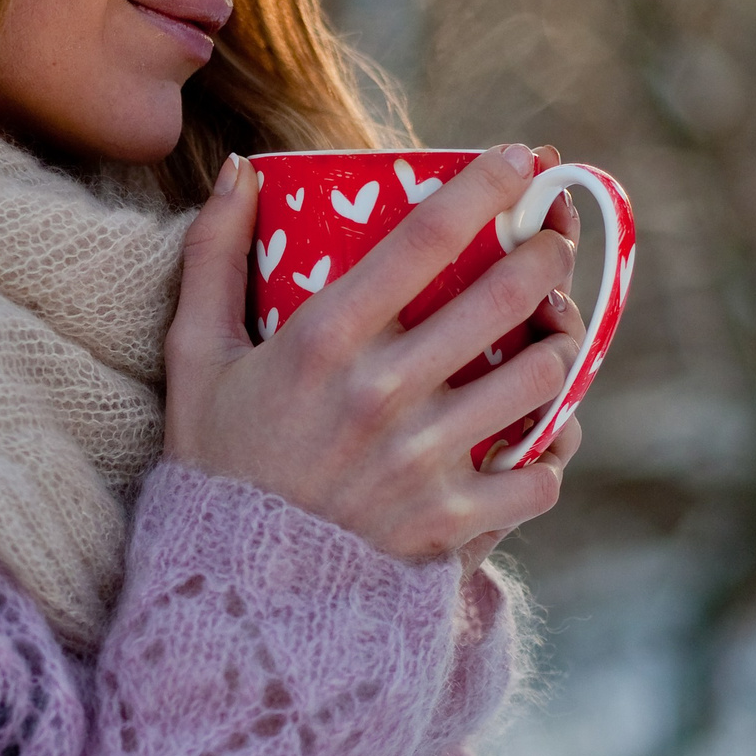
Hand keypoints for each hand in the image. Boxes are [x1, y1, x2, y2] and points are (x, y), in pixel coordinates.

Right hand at [164, 144, 581, 561]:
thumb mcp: (196, 358)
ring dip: (558, 348)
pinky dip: (550, 450)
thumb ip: (214, 258)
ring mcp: (421, 460)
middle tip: (551, 243)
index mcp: (322, 340)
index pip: (425, 236)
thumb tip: (243, 169)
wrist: (228, 598)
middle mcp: (381, 393)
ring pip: (539, 380)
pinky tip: (541, 432)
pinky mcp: (449, 524)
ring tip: (550, 335)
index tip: (523, 158)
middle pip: (505, 296)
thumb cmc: (217, 465)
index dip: (487, 184)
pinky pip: (539, 476)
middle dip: (547, 255)